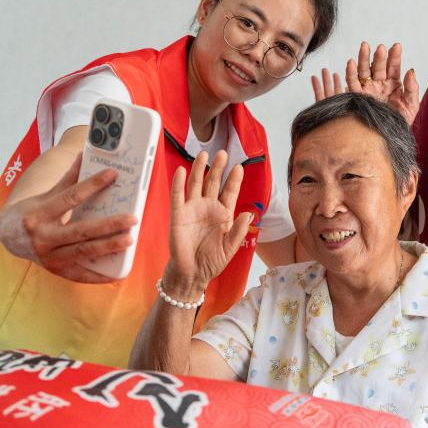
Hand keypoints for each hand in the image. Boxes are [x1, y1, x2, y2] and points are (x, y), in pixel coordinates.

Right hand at [0, 151, 135, 282]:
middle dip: (108, 225)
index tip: (113, 174)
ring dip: (108, 247)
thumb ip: (69, 178)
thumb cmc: (33, 211)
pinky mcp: (55, 270)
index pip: (70, 197)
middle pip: (80, 230)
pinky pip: (79, 275)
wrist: (8, 236)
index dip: (92, 185)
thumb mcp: (47, 194)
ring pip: (82, 252)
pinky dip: (98, 275)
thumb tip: (85, 153)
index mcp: (39, 212)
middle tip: (132, 218)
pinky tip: (118, 273)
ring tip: (130, 240)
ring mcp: (48, 256)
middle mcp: (42, 236)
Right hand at [164, 150, 252, 297]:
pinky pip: (178, 197)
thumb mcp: (230, 248)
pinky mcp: (178, 215)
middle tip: (222, 153)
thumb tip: (249, 214)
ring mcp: (192, 210)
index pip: (230, 192)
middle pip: (213, 183)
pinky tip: (182, 171)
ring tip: (204, 154)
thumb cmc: (212, 261)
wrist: (192, 274)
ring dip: (199, 169)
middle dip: (218, 168)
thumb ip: (239, 230)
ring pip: (196, 185)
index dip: (234, 180)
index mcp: (224, 215)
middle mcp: (208, 208)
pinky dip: (179, 184)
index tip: (239, 167)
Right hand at [311, 41, 419, 125]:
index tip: (397, 46)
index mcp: (394, 84)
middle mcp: (380, 84)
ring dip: (363, 58)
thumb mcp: (412, 106)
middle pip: (378, 66)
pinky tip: (350, 62)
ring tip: (364, 46)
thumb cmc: (400, 123)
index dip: (395, 57)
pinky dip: (350, 72)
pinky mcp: (357, 97)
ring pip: (364, 71)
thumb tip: (410, 70)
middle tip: (381, 48)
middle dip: (379, 57)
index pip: (394, 67)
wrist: (389, 138)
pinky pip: (352, 83)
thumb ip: (413, 88)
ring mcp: (368, 89)